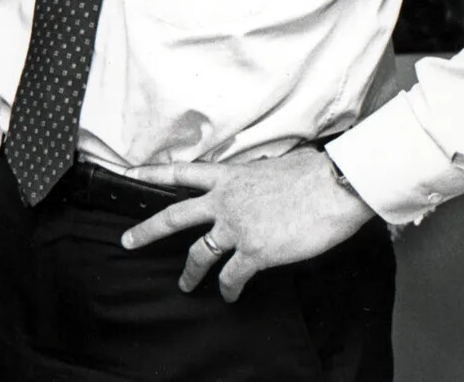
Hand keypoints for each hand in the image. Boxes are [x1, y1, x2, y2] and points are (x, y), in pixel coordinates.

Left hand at [119, 147, 376, 301]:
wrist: (337, 186)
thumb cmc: (315, 172)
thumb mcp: (272, 167)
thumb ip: (254, 179)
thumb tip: (258, 184)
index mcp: (228, 176)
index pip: (181, 172)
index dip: (152, 174)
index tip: (128, 175)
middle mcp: (224, 201)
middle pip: (173, 217)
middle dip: (146, 231)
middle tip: (127, 242)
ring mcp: (236, 227)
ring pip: (198, 253)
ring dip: (189, 273)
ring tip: (184, 286)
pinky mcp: (255, 251)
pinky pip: (232, 276)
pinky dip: (228, 289)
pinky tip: (229, 296)